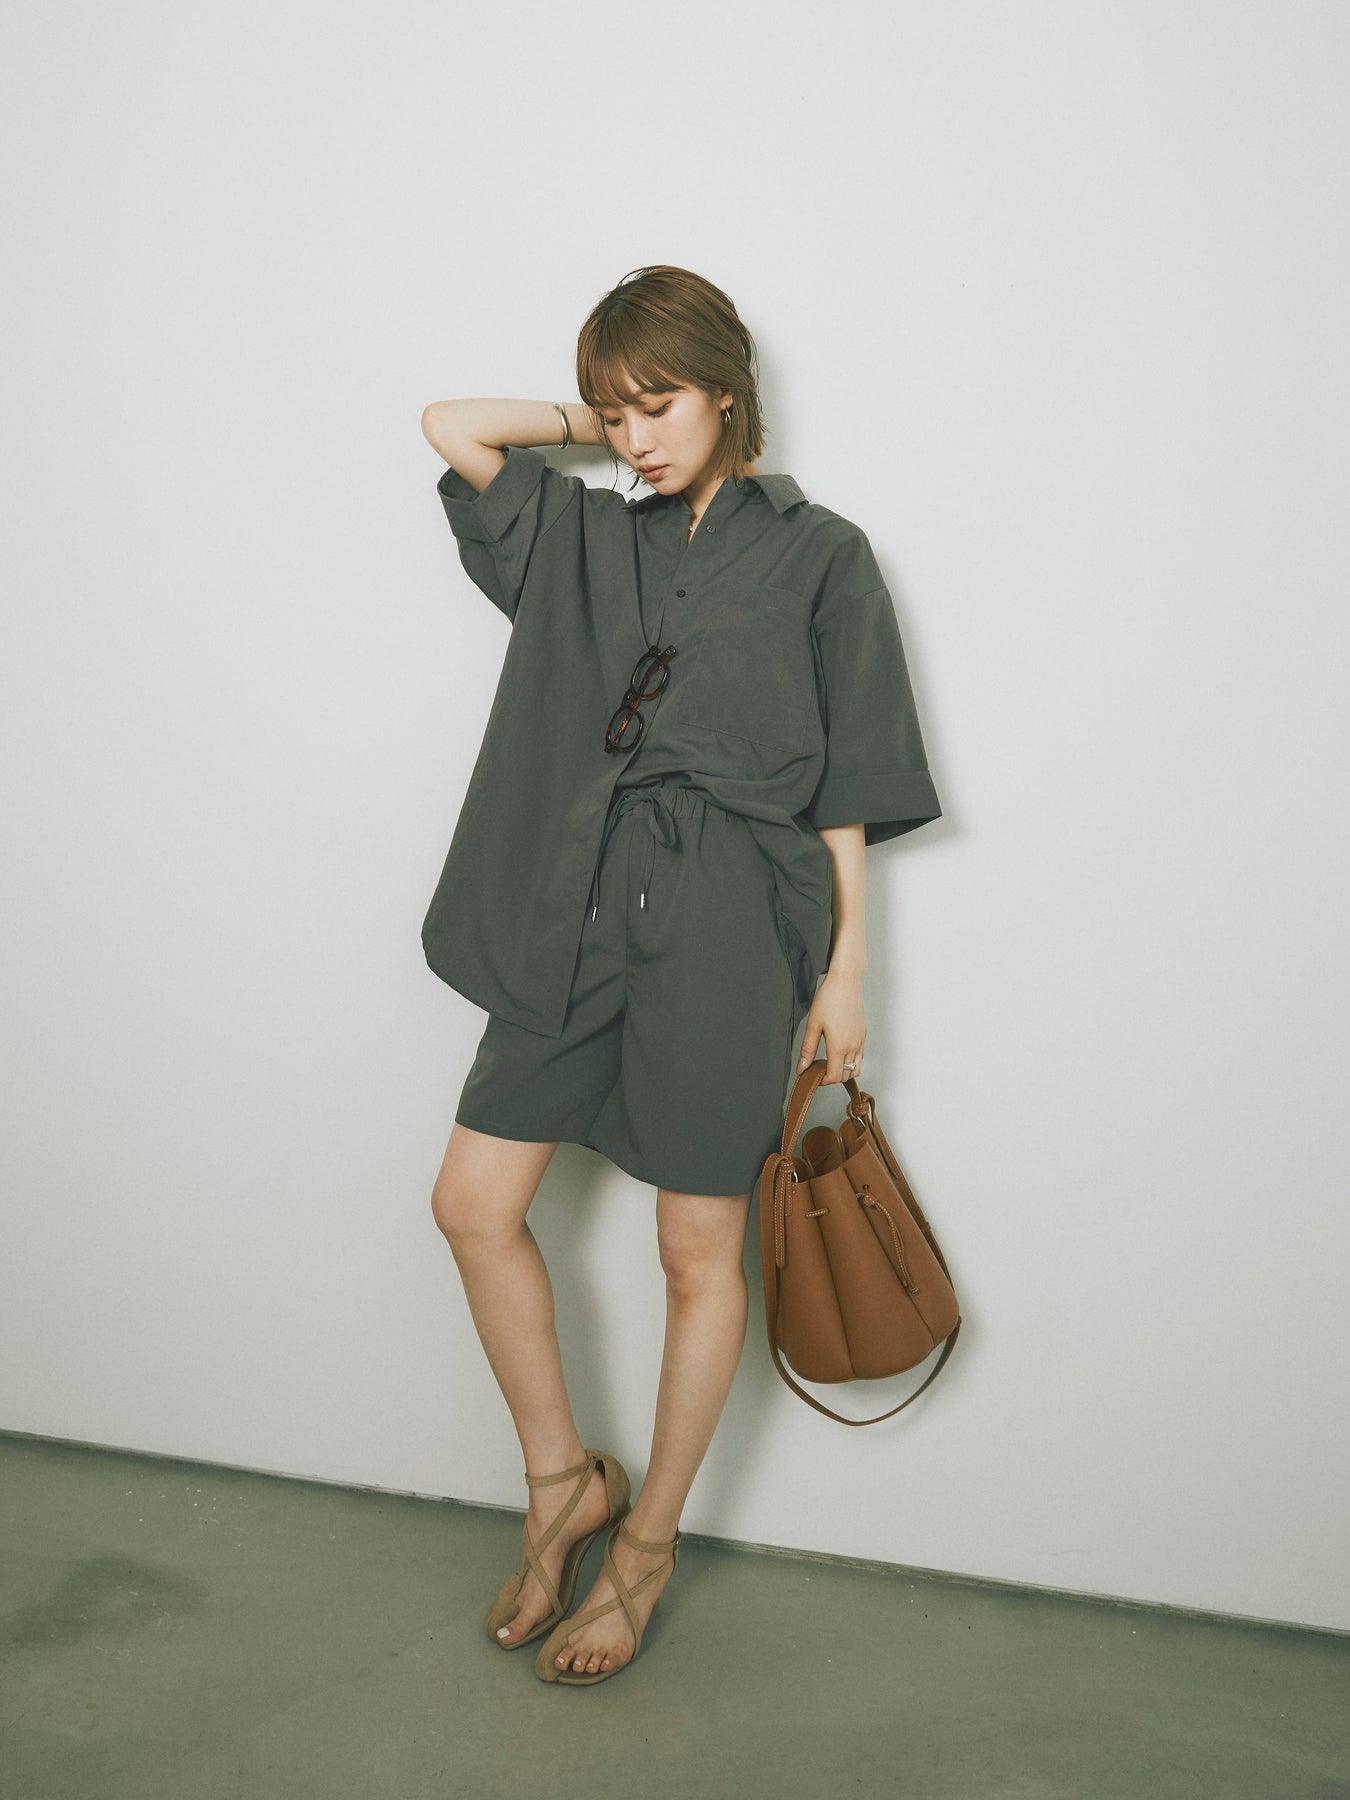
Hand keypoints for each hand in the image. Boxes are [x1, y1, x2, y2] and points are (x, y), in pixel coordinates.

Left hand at [796, 967, 866, 1084]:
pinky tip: (840, 1051)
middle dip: (832, 1077)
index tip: (814, 1076)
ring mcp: (860, 1041)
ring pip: (856, 1068)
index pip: (835, 1077)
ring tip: (830, 1062)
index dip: (823, 1081)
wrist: (846, 982)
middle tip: (819, 1068)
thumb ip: (807, 1049)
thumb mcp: (813, 1024)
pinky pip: (860, 1056)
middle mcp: (853, 1046)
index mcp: (839, 1046)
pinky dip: (851, 1061)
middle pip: (846, 1075)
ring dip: (844, 1071)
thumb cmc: (829, 999)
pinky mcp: (864, 1034)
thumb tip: (802, 1067)